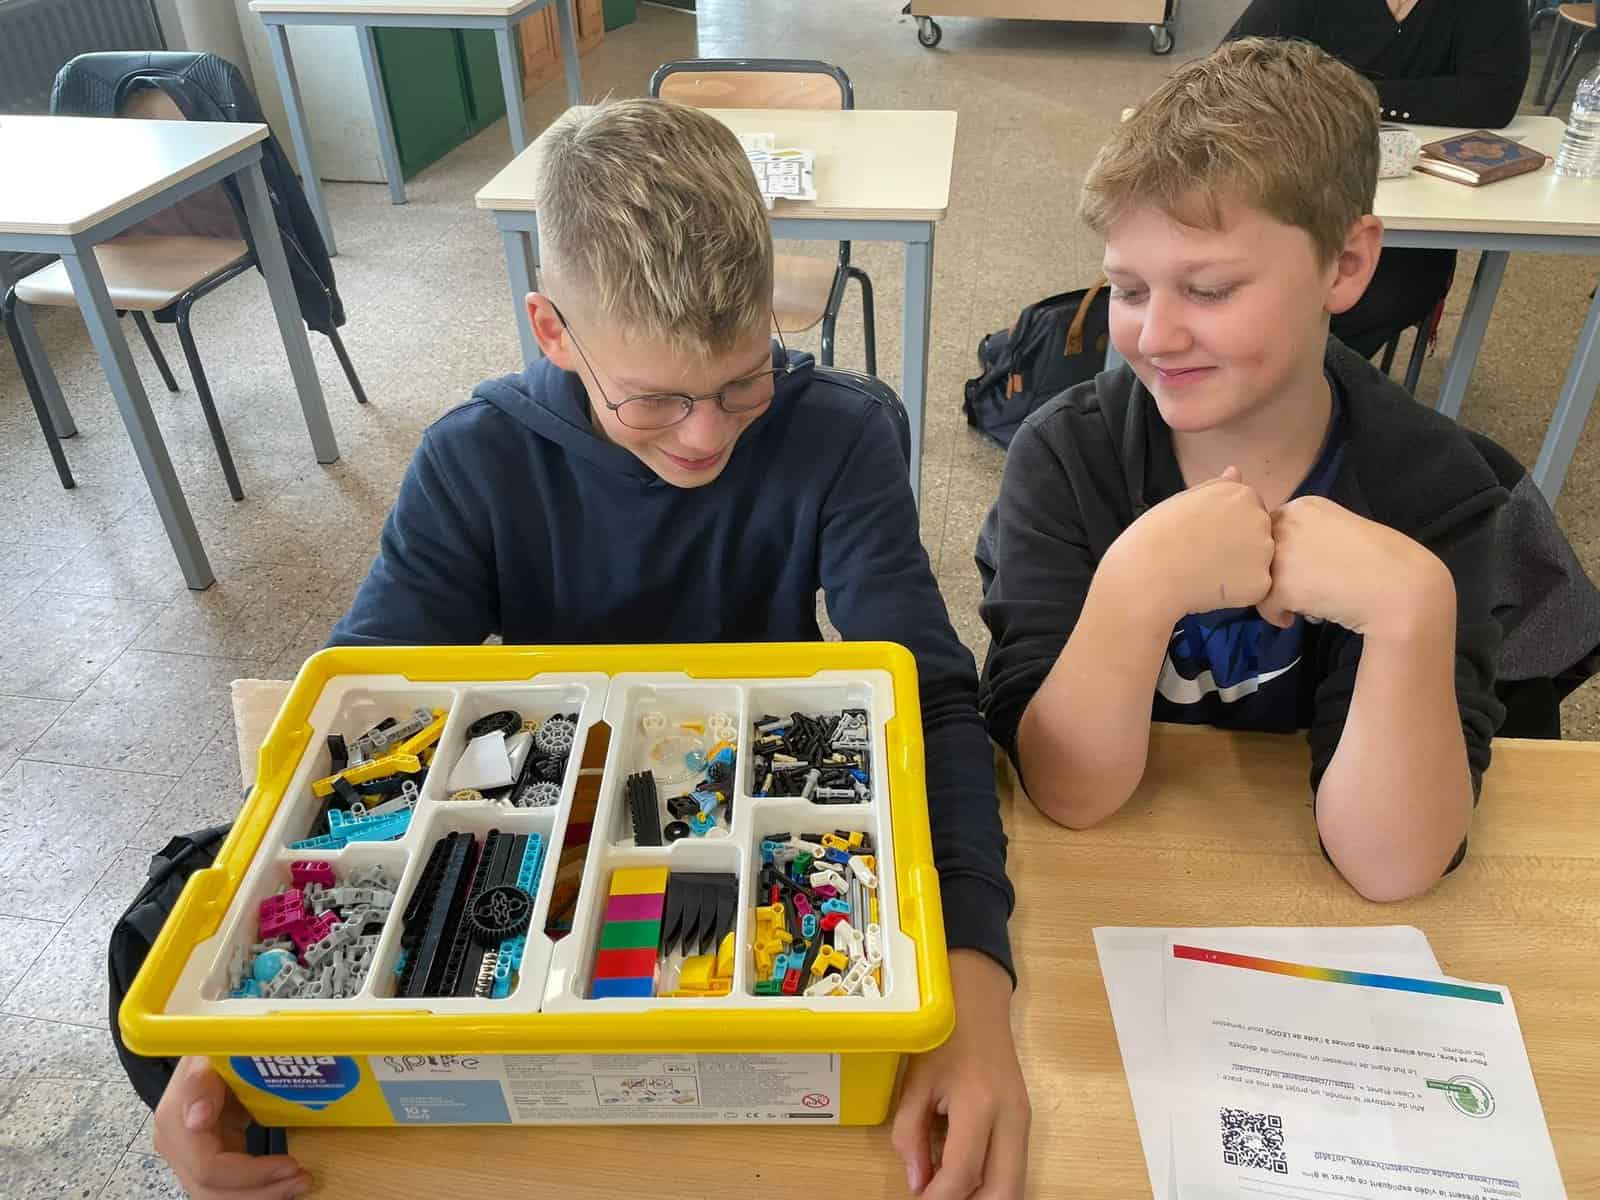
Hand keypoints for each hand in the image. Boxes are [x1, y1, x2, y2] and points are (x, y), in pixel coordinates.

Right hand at [153, 1056, 308, 1198]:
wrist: (209, 1057)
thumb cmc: (214, 1051)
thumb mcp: (210, 1053)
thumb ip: (200, 1081)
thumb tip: (196, 1120)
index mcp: (176, 1121)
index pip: (209, 1166)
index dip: (250, 1173)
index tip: (289, 1164)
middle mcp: (176, 1146)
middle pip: (213, 1189)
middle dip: (261, 1190)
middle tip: (303, 1178)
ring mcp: (187, 1157)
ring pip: (219, 1195)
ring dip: (261, 1194)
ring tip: (298, 1182)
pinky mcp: (203, 1161)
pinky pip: (227, 1187)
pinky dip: (256, 1189)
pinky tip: (282, 1183)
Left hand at [891, 949, 1029, 1198]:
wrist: (978, 1002)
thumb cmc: (941, 1035)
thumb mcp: (915, 1083)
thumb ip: (910, 1136)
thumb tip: (918, 1184)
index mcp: (978, 1103)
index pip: (962, 1173)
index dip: (938, 1199)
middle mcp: (1010, 1117)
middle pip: (1004, 1191)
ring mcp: (1024, 1120)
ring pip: (1015, 1184)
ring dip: (984, 1196)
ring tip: (949, 1191)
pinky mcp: (1025, 1121)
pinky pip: (1014, 1167)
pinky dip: (992, 1182)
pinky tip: (965, 1177)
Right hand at [1107, 467, 1273, 621]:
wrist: (1148, 574)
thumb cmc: (1156, 534)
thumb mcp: (1183, 499)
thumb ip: (1215, 488)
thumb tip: (1236, 472)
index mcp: (1241, 494)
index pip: (1248, 510)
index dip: (1224, 526)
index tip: (1202, 536)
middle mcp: (1259, 517)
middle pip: (1258, 534)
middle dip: (1238, 545)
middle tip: (1204, 556)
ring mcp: (1264, 551)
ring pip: (1259, 562)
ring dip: (1240, 569)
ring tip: (1206, 573)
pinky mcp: (1261, 582)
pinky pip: (1255, 588)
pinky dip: (1239, 592)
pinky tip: (1212, 589)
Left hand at [1256, 497, 1453, 635]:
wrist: (1401, 589)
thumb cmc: (1380, 562)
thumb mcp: (1340, 531)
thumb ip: (1308, 535)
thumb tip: (1278, 558)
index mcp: (1305, 505)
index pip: (1271, 530)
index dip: (1282, 554)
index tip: (1305, 569)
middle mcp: (1288, 523)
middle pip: (1259, 553)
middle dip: (1275, 573)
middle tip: (1305, 588)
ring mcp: (1282, 553)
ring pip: (1258, 579)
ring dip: (1277, 594)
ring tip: (1305, 602)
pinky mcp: (1282, 585)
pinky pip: (1264, 605)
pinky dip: (1278, 616)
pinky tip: (1299, 617)